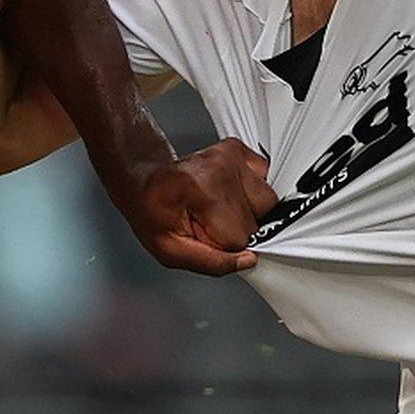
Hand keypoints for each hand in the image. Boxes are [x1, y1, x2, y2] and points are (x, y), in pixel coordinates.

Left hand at [110, 138, 279, 276]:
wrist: (145, 181)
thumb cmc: (152, 211)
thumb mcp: (169, 250)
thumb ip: (210, 263)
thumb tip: (248, 261)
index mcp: (199, 188)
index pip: (238, 238)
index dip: (221, 247)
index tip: (202, 236)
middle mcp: (220, 167)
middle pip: (256, 223)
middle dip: (235, 233)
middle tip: (206, 223)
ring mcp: (232, 155)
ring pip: (269, 204)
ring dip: (249, 215)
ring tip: (217, 210)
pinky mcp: (241, 151)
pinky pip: (268, 184)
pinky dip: (254, 196)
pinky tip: (229, 196)